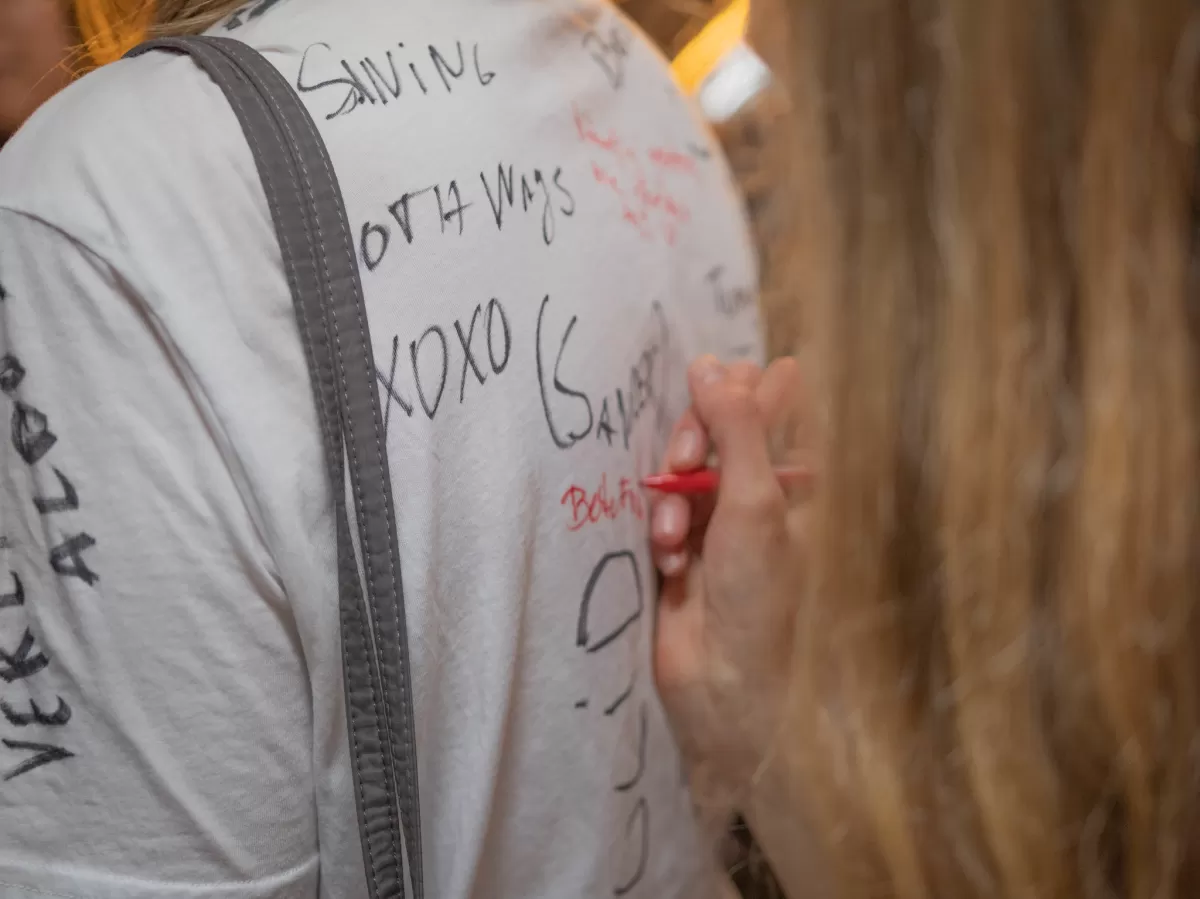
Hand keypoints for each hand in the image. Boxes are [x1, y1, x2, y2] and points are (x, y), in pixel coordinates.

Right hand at [651, 356, 810, 797]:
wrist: (721, 677)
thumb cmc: (757, 590)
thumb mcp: (752, 498)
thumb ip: (733, 425)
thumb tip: (709, 362)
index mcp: (793, 473)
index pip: (766, 399)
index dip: (735, 392)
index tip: (715, 403)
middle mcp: (757, 486)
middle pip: (712, 423)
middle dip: (691, 442)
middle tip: (683, 465)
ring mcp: (716, 513)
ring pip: (679, 465)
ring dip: (672, 496)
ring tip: (676, 535)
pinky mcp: (681, 541)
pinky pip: (660, 506)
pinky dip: (661, 530)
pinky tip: (671, 561)